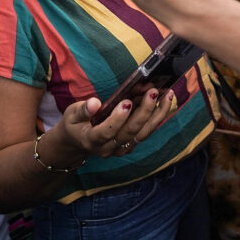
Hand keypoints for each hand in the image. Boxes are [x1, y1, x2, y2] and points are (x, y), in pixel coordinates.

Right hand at [57, 88, 175, 159]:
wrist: (78, 141)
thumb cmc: (75, 124)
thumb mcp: (72, 114)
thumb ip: (83, 110)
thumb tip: (94, 103)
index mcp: (91, 140)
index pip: (105, 133)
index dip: (116, 119)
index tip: (126, 102)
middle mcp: (108, 148)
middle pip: (130, 131)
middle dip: (143, 111)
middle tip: (152, 91)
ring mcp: (122, 148)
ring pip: (143, 133)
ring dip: (157, 113)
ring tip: (167, 94)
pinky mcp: (131, 144)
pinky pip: (147, 131)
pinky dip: (157, 116)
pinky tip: (165, 100)